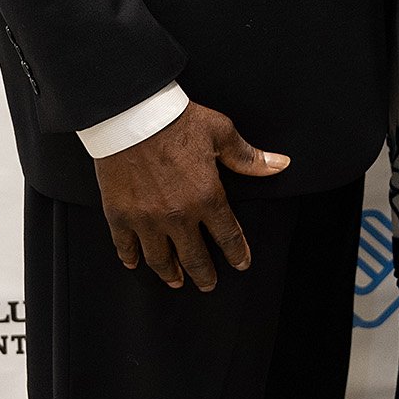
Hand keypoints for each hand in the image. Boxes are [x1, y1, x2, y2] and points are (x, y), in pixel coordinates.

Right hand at [93, 102, 287, 289]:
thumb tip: (279, 165)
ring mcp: (146, 219)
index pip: (228, 237)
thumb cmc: (177, 121)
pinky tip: (134, 262)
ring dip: (170, 273)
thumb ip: (248, 157)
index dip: (237, 253)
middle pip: (194, 258)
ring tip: (176, 281)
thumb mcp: (220, 133)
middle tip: (208, 284)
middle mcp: (178, 216)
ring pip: (160, 259)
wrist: (131, 114)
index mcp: (207, 197)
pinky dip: (130, 256)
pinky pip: (125, 245)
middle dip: (205, 275)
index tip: (241, 263)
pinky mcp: (119, 214)